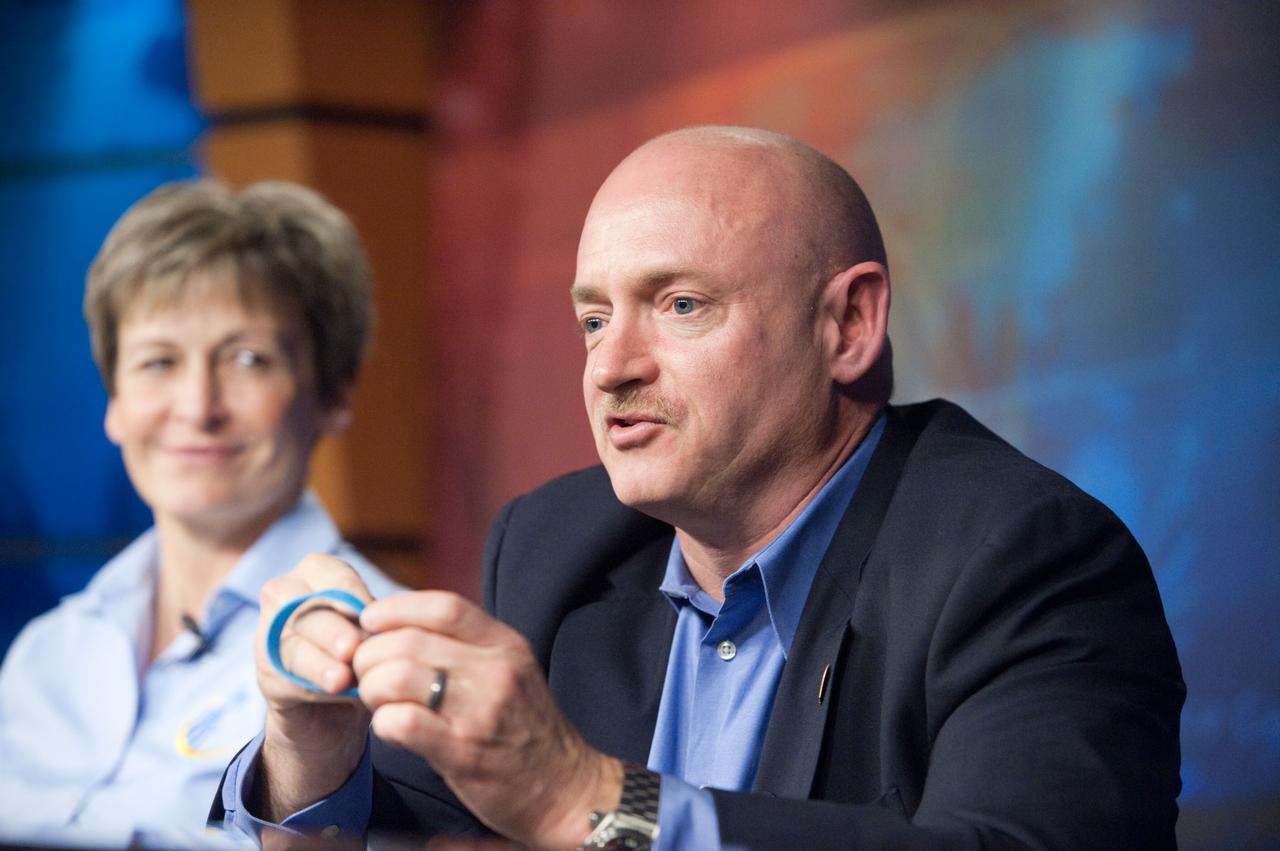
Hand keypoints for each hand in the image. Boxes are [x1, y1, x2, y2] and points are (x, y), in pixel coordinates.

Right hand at [254, 553, 374, 820]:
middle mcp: (285, 605)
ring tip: (344, 674)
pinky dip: (310, 683)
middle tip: (355, 647)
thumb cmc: (366, 669)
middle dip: (330, 623)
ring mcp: (269, 640)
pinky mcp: (267, 676)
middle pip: (301, 601)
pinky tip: (334, 692)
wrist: (338, 724)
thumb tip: (391, 618)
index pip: (328, 570)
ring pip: (287, 637)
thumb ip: (375, 620)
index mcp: (315, 581)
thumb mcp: (376, 637)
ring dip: (317, 654)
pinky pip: (283, 674)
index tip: (374, 616)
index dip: (349, 590)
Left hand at [354, 592, 623, 849]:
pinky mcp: (464, 753)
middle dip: (371, 655)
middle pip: (409, 641)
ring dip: (373, 689)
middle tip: (366, 673)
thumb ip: (465, 647)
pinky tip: (392, 728)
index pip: (444, 606)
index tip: (372, 620)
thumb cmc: (527, 729)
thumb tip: (400, 628)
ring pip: (397, 677)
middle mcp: (495, 671)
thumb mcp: (510, 670)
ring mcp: (480, 712)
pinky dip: (384, 723)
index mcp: (505, 645)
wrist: (566, 788)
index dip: (397, 608)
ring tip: (380, 702)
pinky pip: (402, 723)